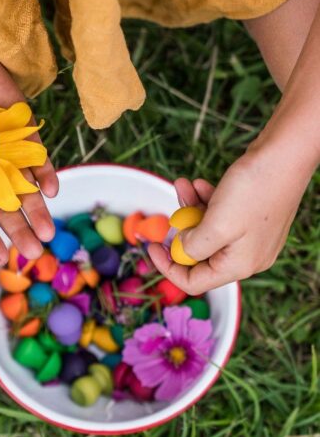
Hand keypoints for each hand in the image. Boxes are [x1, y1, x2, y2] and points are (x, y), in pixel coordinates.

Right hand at [0, 42, 58, 264]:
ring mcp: (8, 152)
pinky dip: (44, 172)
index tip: (0, 258)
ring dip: (38, 209)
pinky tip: (51, 190)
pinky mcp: (24, 131)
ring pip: (26, 187)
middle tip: (32, 252)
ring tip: (48, 233)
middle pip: (6, 206)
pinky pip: (37, 156)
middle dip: (19, 229)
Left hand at [148, 149, 309, 293]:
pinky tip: (200, 183)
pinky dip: (204, 200)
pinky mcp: (249, 215)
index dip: (168, 267)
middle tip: (172, 209)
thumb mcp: (216, 225)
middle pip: (199, 254)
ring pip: (206, 229)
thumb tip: (181, 249)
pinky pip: (217, 214)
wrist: (285, 155)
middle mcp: (246, 255)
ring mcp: (248, 235)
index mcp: (239, 265)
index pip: (194, 281)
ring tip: (183, 185)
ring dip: (190, 208)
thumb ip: (194, 245)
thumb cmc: (254, 190)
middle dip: (181, 229)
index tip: (151, 246)